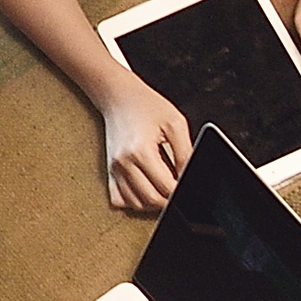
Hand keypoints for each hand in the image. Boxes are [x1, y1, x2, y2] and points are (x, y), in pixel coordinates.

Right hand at [96, 81, 191, 211]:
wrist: (119, 96)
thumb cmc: (146, 105)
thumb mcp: (175, 123)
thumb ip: (185, 152)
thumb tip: (190, 175)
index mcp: (140, 151)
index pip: (165, 186)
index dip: (181, 190)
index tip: (189, 186)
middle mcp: (124, 163)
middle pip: (151, 199)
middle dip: (169, 199)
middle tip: (180, 188)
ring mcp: (114, 169)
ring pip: (135, 203)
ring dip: (153, 202)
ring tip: (164, 188)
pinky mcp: (110, 171)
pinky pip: (120, 199)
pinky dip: (134, 201)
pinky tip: (146, 189)